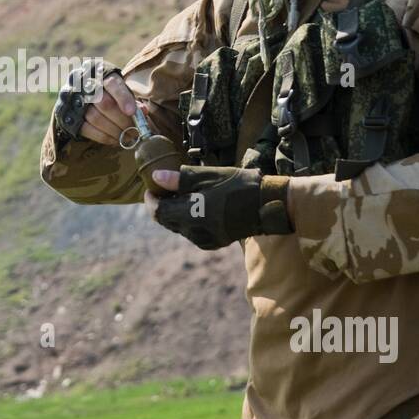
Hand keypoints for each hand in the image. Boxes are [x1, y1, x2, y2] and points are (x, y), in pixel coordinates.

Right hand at [52, 59, 136, 145]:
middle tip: (134, 131)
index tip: (132, 112)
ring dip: (114, 131)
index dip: (123, 98)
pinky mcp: (69, 116)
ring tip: (127, 137)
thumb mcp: (120, 89)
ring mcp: (75, 100)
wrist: (80, 93)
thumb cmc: (108, 91)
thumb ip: (131, 99)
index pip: (112, 84)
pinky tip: (114, 140)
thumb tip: (143, 112)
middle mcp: (85, 84)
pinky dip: (103, 137)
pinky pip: (87, 129)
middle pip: (104, 104)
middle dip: (122, 120)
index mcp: (101, 72)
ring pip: (96, 118)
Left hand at [143, 165, 292, 249]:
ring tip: (180, 196)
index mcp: (190, 215)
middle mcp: (195, 232)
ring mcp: (206, 240)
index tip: (150, 188)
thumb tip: (157, 177)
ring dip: (176, 213)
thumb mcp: (207, 176)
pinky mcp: (215, 242)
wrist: (267, 204)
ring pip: (180, 227)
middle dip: (162, 206)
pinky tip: (196, 207)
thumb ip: (180, 179)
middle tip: (164, 190)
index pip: (158, 213)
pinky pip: (193, 232)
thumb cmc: (238, 185)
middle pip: (167, 222)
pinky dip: (189, 220)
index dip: (151, 201)